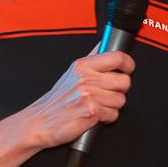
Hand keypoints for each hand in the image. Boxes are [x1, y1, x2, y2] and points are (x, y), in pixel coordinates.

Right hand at [18, 50, 134, 149]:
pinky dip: (107, 118)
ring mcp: (88, 95)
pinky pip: (113, 114)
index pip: (118, 57)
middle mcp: (85, 78)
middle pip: (124, 81)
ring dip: (112, 106)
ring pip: (121, 100)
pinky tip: (94, 115)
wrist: (39, 122)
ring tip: (98, 105)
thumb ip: (92, 59)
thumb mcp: (72, 73)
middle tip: (107, 94)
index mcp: (82, 66)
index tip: (127, 69)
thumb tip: (105, 44)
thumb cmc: (57, 100)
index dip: (128, 64)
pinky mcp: (91, 111)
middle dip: (119, 91)